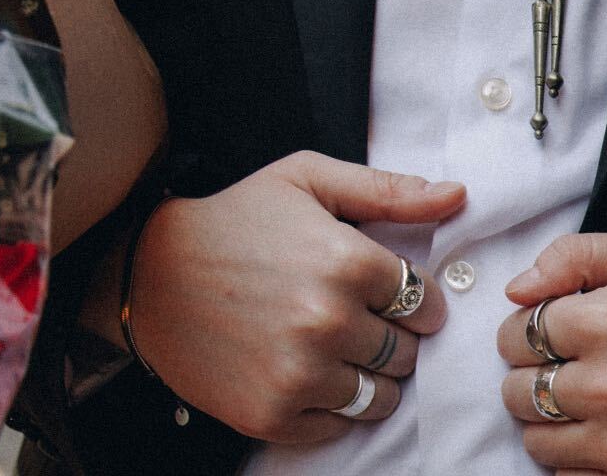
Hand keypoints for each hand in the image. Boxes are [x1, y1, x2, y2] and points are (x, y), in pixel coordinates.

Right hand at [130, 151, 465, 442]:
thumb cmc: (235, 221)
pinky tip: (301, 370)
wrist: (149, 276)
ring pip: (382, 396)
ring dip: (368, 376)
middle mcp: (328, 322)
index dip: (408, 296)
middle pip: (407, 352)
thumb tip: (458, 196)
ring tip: (331, 348)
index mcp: (347, 261)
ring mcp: (300, 374)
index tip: (381, 293)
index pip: (425, 301)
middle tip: (351, 318)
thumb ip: (387, 190)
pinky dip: (330, 405)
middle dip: (390, 336)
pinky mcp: (273, 414)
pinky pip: (339, 426)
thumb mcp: (305, 180)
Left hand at [497, 233, 606, 474]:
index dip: (528, 331)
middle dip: (535, 376)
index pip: (515, 333)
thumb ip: (575, 255)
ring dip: (551, 421)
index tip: (556, 334)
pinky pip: (564, 474)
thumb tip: (516, 288)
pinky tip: (604, 433)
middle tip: (572, 368)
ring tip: (588, 402)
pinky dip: (576, 457)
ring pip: (535, 437)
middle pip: (516, 388)